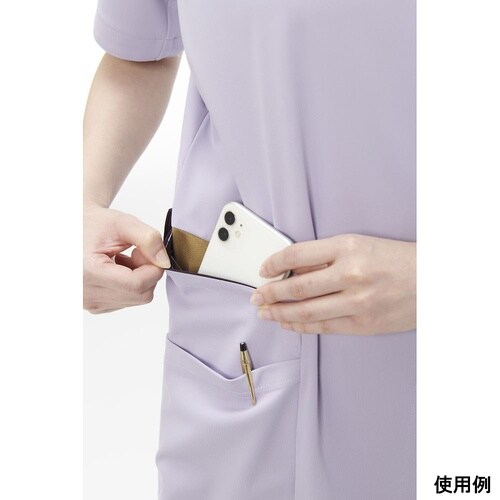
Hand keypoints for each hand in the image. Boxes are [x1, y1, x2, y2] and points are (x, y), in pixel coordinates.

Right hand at [83, 203, 170, 313]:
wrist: (73, 229)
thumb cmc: (94, 224)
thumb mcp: (123, 223)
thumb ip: (149, 239)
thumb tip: (165, 262)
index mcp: (88, 272)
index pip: (138, 284)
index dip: (153, 267)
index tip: (145, 251)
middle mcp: (85, 294)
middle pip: (141, 295)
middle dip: (146, 273)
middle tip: (134, 252)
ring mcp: (88, 303)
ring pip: (136, 299)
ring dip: (139, 279)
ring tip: (122, 259)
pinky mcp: (94, 306)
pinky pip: (127, 300)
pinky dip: (130, 285)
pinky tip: (116, 270)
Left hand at [250, 234, 415, 334]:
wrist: (433, 281)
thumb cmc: (395, 260)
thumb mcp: (359, 245)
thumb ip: (324, 256)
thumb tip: (290, 268)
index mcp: (348, 247)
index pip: (297, 255)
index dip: (274, 263)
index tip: (262, 270)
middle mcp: (351, 274)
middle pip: (297, 287)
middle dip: (270, 293)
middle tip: (255, 296)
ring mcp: (358, 302)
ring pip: (306, 312)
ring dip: (279, 313)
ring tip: (265, 312)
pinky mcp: (363, 324)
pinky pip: (324, 327)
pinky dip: (301, 326)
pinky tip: (288, 324)